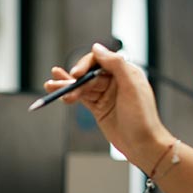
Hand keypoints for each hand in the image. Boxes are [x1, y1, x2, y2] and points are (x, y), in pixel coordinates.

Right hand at [45, 43, 172, 169]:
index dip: (85, 65)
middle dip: (72, 79)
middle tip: (59, 85)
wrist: (143, 144)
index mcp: (125, 72)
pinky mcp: (98, 107)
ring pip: (82, 86)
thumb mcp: (131, 87)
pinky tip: (60, 92)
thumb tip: (97, 47)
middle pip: (88, 74)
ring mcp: (105, 94)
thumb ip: (116, 64)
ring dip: (66, 86)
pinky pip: (81, 98)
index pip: (100, 60)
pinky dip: (70, 95)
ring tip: (50, 86)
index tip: (76, 74)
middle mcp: (114, 81)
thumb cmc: (142, 117)